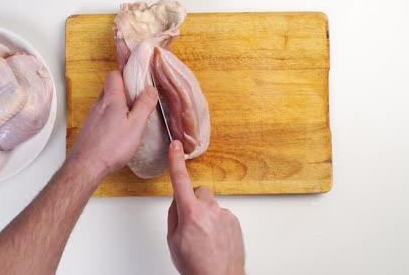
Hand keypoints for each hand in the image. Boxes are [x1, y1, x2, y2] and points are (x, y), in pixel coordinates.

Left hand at [67, 70, 157, 177]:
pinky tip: (118, 129)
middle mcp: (99, 105)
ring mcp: (92, 117)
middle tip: (138, 96)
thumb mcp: (135, 126)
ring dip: (117, 104)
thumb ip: (144, 106)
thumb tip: (151, 90)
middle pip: (109, 88)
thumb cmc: (111, 147)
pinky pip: (101, 115)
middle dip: (123, 89)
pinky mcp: (89, 129)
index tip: (136, 76)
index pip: (114, 75)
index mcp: (111, 100)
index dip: (125, 73)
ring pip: (105, 102)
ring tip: (130, 114)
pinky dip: (110, 116)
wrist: (85, 166)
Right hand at [167, 140, 244, 274]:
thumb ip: (174, 216)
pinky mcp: (235, 221)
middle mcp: (210, 210)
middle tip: (189, 223)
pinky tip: (214, 239)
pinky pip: (221, 214)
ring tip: (203, 237)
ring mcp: (225, 215)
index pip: (180, 180)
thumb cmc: (196, 265)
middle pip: (198, 192)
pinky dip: (216, 223)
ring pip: (210, 205)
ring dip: (205, 215)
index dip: (176, 161)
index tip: (175, 146)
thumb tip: (178, 203)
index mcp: (191, 213)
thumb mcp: (173, 240)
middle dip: (192, 201)